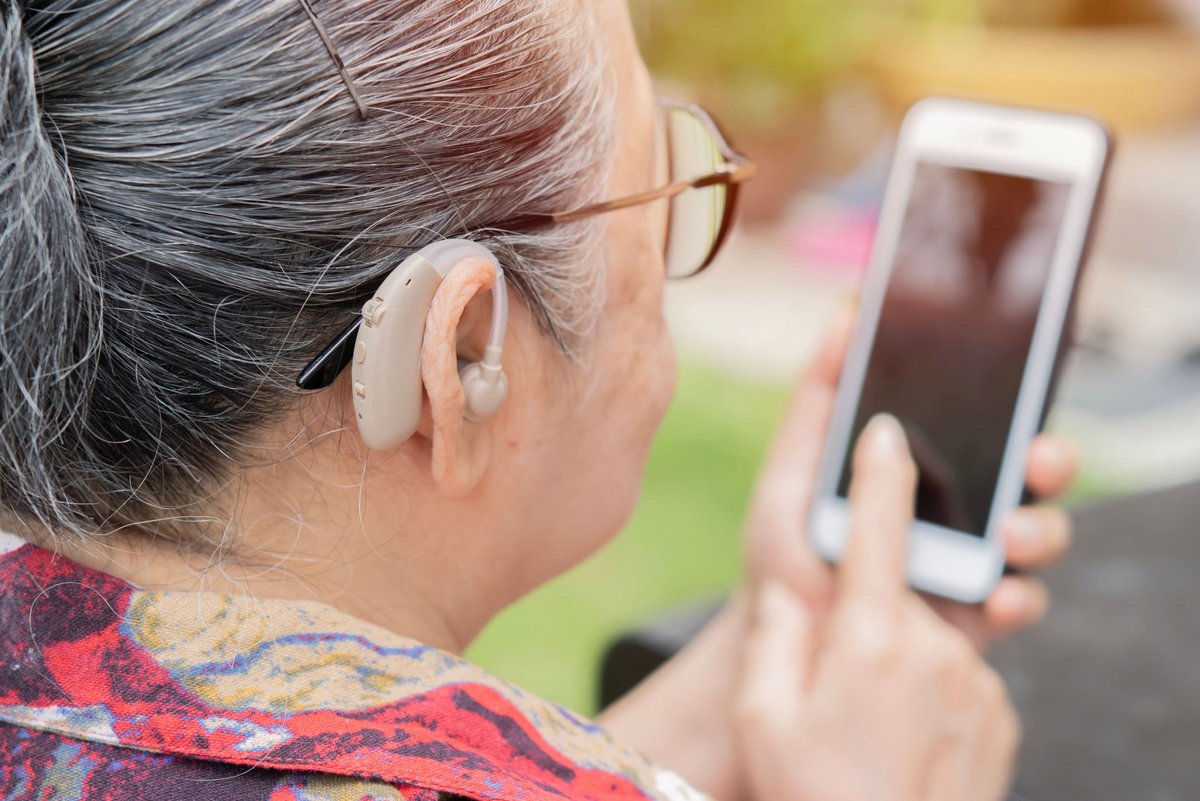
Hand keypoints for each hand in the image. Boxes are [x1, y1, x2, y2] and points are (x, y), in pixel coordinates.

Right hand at [736, 415, 1018, 800]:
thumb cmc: (813, 797)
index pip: (880, 528)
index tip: (884, 429)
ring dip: (895, 660)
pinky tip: (898, 737)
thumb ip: (776, 637)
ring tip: (864, 727)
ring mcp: (975, 683)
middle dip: (862, 614)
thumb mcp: (763, 718)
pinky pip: (956, 676)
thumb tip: (793, 595)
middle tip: (833, 679)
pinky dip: (927, 689)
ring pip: (927, 637)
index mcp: (870, 639)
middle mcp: (934, 650)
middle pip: (896, 591)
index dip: (880, 470)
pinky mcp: (999, 714)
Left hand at [744, 305, 1077, 648]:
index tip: (1019, 380)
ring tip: (1011, 536)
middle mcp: (957, 510)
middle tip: (1037, 457)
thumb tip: (846, 313)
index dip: (1011, 402)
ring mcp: (971, 564)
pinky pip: (1019, 602)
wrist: (778, 646)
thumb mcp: (790, 470)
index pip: (982, 423)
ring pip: (1036, 534)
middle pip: (1027, 474)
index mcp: (920, 466)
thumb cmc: (781, 553)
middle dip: (1049, 460)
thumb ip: (817, 398)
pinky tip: (998, 596)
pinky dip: (1019, 598)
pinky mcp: (975, 619)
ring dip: (1040, 528)